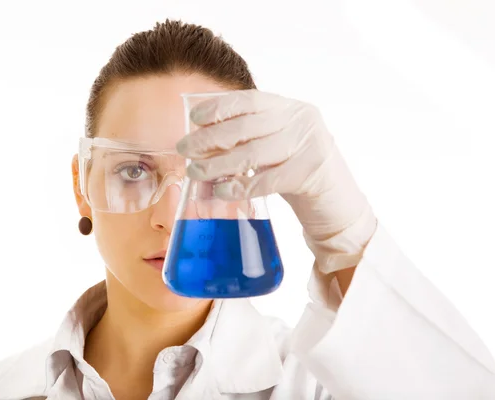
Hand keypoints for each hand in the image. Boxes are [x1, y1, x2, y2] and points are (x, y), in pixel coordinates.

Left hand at [176, 90, 376, 274]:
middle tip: (185, 149)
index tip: (195, 119)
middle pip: (246, 126)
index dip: (219, 107)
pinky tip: (222, 190)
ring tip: (195, 172)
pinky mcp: (311, 173)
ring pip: (253, 153)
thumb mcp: (276, 146)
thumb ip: (249, 138)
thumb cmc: (298, 173)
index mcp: (291, 108)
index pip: (250, 100)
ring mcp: (309, 145)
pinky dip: (241, 186)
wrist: (337, 204)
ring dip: (218, 164)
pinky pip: (267, 180)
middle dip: (210, 138)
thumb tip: (201, 140)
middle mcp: (302, 120)